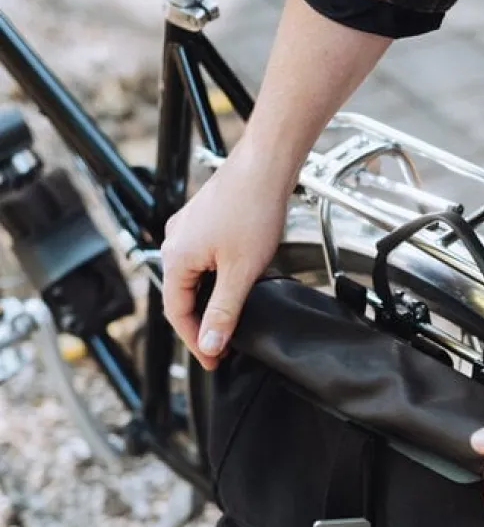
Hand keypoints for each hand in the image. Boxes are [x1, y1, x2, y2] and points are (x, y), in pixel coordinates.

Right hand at [161, 146, 287, 369]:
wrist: (265, 166)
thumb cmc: (253, 209)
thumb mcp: (241, 272)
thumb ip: (223, 312)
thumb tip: (209, 344)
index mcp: (176, 258)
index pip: (177, 313)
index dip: (195, 340)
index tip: (213, 361)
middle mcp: (174, 243)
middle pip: (181, 297)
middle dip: (200, 325)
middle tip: (222, 348)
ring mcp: (187, 230)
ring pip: (192, 279)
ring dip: (208, 303)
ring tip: (227, 323)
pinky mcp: (202, 222)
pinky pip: (200, 261)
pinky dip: (212, 281)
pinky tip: (230, 287)